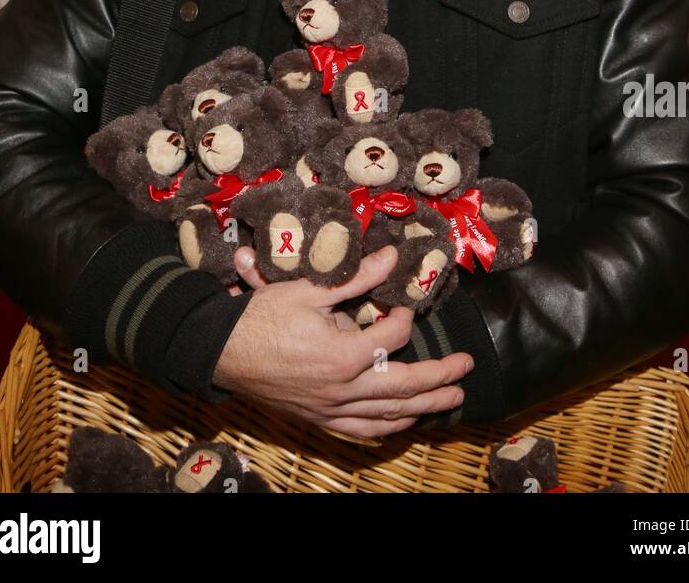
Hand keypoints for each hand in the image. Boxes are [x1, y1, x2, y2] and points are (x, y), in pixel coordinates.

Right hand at [214, 244, 472, 439]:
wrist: (221, 351)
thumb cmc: (262, 317)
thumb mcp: (310, 288)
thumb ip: (357, 277)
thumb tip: (393, 256)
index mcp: (344, 355)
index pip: (393, 335)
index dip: (402, 314)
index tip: (401, 301)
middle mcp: (343, 389)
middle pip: (405, 386)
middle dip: (440, 376)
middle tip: (466, 366)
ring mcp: (331, 409)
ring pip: (389, 414)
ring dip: (424, 406)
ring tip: (452, 399)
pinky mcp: (319, 418)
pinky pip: (361, 431)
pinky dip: (387, 427)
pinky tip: (402, 422)